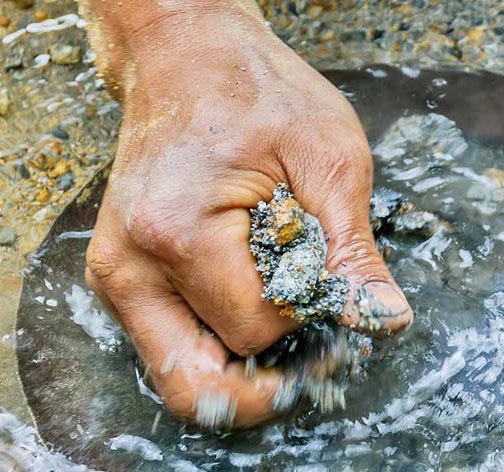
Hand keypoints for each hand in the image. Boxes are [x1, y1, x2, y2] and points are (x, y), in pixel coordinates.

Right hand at [84, 10, 411, 426]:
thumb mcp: (330, 162)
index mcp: (178, 233)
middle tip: (319, 351)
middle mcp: (130, 267)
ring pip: (182, 378)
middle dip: (269, 378)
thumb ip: (354, 253)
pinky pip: (173, 348)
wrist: (188, 56)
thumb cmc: (259, 94)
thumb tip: (386, 321)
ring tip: (290, 324)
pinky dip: (221, 346)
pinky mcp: (122, 280)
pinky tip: (260, 309)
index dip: (311, 328)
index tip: (344, 306)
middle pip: (200, 383)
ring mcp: (117, 278)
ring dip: (243, 370)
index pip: (257, 331)